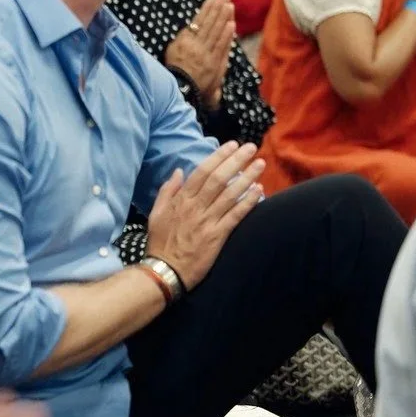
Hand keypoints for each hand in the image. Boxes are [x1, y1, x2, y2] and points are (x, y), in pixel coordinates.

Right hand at [144, 140, 264, 288]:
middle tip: (252, 148)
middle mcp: (195, 207)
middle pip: (219, 178)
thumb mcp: (156, 214)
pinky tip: (259, 191)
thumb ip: (167, 191)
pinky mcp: (217, 236)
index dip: (218, 156)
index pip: (202, 172)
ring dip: (246, 177)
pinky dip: (248, 202)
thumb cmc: (160, 243)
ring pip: (230, 194)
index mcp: (181, 200)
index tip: (232, 145)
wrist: (165, 271)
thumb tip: (178, 171)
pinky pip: (235, 216)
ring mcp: (207, 222)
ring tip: (259, 164)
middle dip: (236, 160)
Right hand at [163, 0, 233, 108]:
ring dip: (224, 17)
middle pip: (209, 23)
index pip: (199, 19)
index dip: (209, 7)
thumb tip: (194, 26)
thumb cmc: (176, 68)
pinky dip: (227, 35)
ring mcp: (205, 54)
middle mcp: (195, 45)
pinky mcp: (214, 63)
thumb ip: (184, 37)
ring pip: (216, 32)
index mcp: (184, 40)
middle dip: (218, 8)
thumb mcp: (173, 50)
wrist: (181, 89)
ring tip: (230, 5)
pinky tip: (231, 24)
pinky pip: (221, 46)